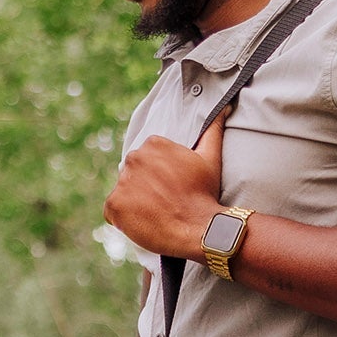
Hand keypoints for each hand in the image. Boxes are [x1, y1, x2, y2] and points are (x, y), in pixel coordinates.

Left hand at [100, 115, 226, 257]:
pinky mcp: (114, 205)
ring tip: (156, 213)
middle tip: (164, 201)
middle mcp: (134, 158)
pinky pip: (112, 211)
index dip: (159, 175)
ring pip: (124, 192)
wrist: (199, 228)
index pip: (147, 158)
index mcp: (153, 143)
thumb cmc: (205, 193)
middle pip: (133, 174)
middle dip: (145, 186)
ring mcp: (122, 182)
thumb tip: (224, 108)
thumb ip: (212, 130)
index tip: (171, 187)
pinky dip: (123, 218)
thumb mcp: (211, 157)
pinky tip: (143, 222)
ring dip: (135, 202)